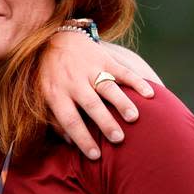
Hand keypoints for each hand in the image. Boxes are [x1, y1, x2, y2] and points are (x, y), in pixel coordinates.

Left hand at [40, 31, 155, 159]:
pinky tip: (149, 94)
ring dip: (122, 102)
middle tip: (119, 139)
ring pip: (107, 87)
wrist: (52, 37)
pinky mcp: (103, 57)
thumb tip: (69, 143)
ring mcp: (89, 68)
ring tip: (134, 118)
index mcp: (56, 93)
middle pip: (91, 105)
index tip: (96, 156)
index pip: (70, 120)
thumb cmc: (50, 75)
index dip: (82, 138)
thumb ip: (54, 119)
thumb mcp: (43, 97)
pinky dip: (137, 82)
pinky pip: (122, 70)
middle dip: (105, 122)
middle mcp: (73, 81)